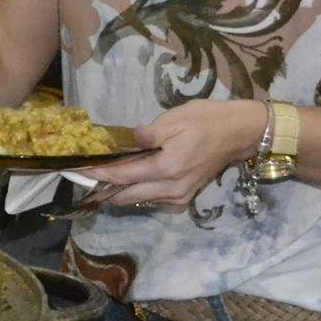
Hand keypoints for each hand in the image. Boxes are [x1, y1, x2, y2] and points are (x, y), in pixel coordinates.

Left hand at [79, 99, 263, 209]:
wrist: (240, 133)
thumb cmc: (207, 121)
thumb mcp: (174, 119)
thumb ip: (147, 135)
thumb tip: (126, 141)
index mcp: (167, 168)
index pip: (124, 176)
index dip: (99, 174)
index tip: (79, 170)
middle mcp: (171, 189)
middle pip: (127, 196)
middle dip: (103, 190)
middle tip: (82, 179)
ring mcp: (179, 196)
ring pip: (139, 201)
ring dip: (118, 193)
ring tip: (97, 182)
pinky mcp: (185, 196)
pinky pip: (152, 199)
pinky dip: (135, 193)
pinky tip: (123, 183)